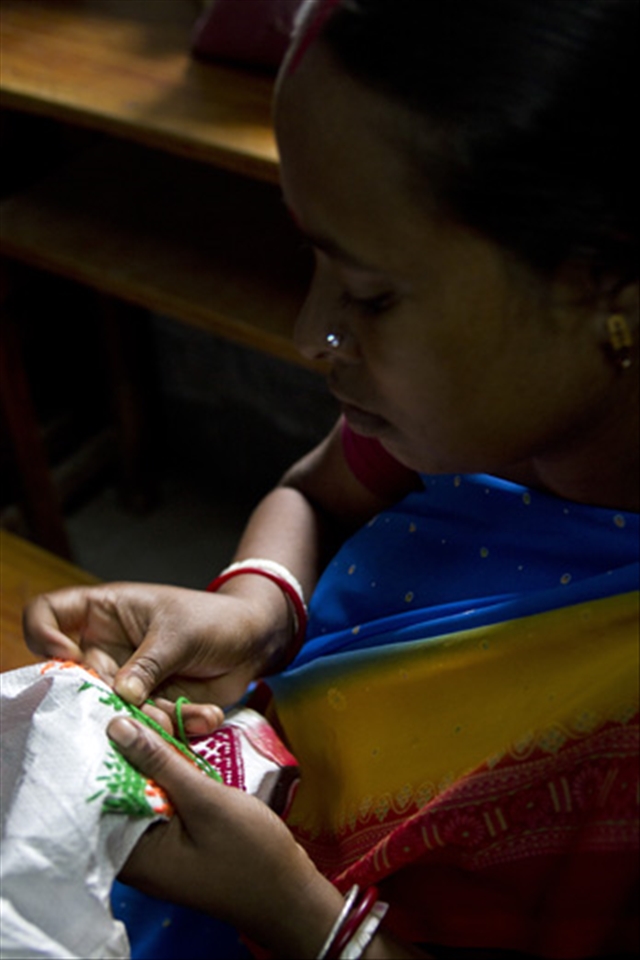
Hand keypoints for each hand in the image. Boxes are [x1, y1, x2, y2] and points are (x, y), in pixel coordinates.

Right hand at [23, 580, 289, 711]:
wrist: (254, 642)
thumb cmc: (215, 620)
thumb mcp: (180, 633)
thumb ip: (148, 664)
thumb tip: (120, 695)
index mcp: (104, 613)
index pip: (48, 614)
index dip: (43, 635)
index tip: (65, 657)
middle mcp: (107, 647)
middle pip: (78, 678)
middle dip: (110, 698)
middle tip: (143, 705)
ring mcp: (126, 679)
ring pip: (114, 710)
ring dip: (150, 719)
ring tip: (182, 713)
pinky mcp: (149, 705)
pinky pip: (149, 726)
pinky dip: (178, 726)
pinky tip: (205, 716)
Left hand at [109, 716, 343, 957]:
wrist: (290, 893)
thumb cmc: (250, 853)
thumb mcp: (205, 801)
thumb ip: (160, 762)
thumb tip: (116, 727)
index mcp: (133, 853)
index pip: (102, 792)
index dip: (112, 748)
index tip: (129, 712)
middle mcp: (136, 852)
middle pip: (123, 786)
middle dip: (141, 746)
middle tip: (163, 714)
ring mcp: (157, 847)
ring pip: (146, 787)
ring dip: (162, 755)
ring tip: (184, 722)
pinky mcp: (176, 839)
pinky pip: (164, 799)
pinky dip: (175, 773)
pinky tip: (189, 747)